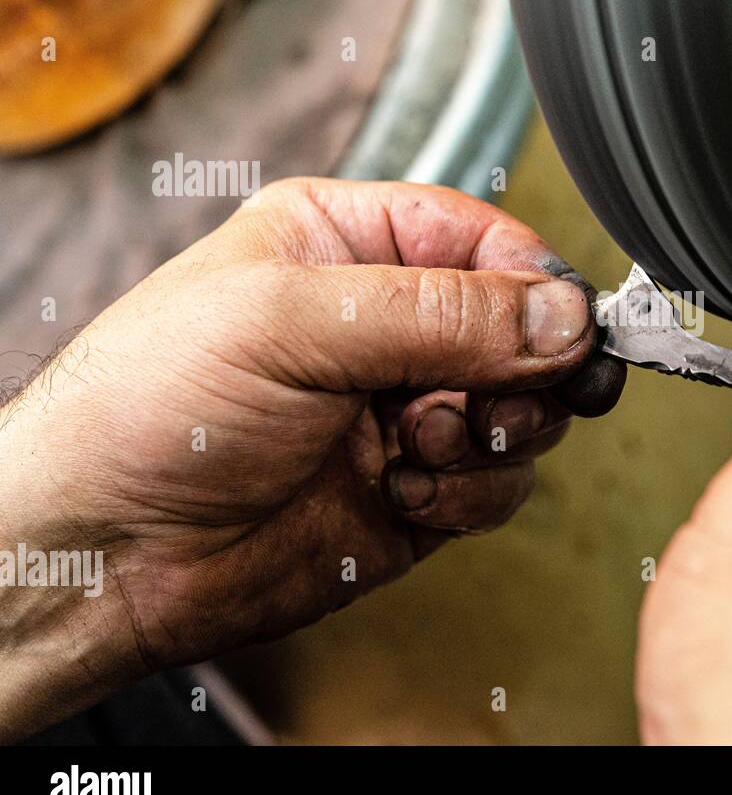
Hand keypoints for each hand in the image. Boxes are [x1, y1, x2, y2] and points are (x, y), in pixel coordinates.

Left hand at [0, 177, 622, 739]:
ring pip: (524, 412)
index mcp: (351, 245)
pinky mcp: (418, 488)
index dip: (534, 282)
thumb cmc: (146, 409)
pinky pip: (498, 485)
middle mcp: (389, 325)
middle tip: (481, 400)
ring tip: (419, 444)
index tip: (563, 328)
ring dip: (491, 437)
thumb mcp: (290, 324)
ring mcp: (406, 411)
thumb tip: (561, 316)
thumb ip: (439, 315)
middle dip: (517, 372)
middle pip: (522, 331)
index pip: (486, 239)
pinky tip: (403, 491)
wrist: (105, 554)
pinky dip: (470, 494)